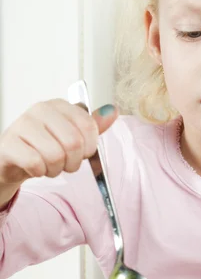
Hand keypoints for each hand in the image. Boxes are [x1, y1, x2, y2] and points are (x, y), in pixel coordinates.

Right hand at [0, 99, 117, 206]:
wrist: (13, 159)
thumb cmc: (44, 146)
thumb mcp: (71, 134)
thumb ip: (93, 125)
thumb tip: (112, 111)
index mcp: (59, 105)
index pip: (88, 126)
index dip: (89, 147)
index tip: (82, 152)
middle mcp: (40, 110)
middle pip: (73, 142)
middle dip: (73, 162)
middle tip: (65, 164)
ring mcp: (22, 125)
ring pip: (54, 155)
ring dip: (55, 170)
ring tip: (48, 166)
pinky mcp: (9, 143)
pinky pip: (35, 163)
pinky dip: (39, 172)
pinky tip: (34, 167)